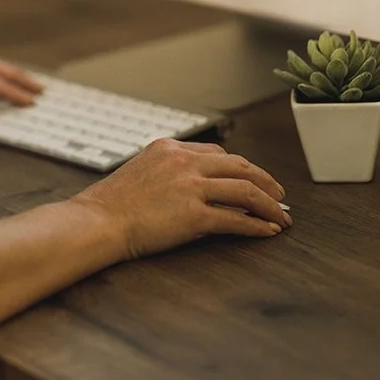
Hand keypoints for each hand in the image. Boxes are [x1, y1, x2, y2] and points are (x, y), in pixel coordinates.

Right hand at [69, 138, 290, 259]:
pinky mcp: (194, 215)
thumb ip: (169, 172)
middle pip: (240, 166)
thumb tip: (198, 188)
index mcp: (170, 148)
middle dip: (266, 182)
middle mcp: (184, 162)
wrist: (98, 221)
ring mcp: (190, 187)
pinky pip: (236, 220)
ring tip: (282, 217)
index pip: (218, 153)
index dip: (242, 168)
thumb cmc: (112, 204)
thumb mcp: (141, 171)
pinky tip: (268, 232)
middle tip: (279, 196)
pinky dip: (257, 226)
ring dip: (270, 206)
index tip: (253, 179)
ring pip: (246, 191)